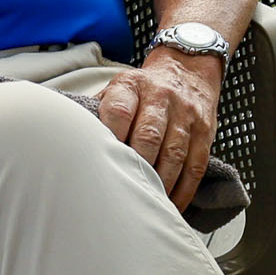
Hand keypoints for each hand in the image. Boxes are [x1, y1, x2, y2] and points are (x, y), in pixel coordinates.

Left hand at [96, 50, 221, 213]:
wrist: (187, 69)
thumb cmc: (142, 90)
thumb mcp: (118, 89)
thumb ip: (97, 112)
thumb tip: (70, 145)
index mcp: (132, 86)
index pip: (119, 110)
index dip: (111, 137)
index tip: (101, 162)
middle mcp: (162, 97)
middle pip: (149, 135)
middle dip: (136, 167)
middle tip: (122, 193)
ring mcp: (186, 114)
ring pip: (174, 153)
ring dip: (160, 184)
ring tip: (145, 204)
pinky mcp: (205, 131)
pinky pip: (196, 165)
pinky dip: (183, 189)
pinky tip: (171, 204)